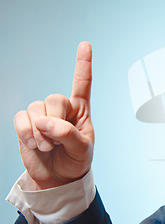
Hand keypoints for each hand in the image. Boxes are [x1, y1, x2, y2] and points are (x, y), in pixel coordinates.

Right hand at [14, 42, 94, 189]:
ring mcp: (42, 115)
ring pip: (35, 108)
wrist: (58, 178)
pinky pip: (20, 118)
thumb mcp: (82, 150)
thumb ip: (68, 134)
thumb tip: (45, 121)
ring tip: (47, 147)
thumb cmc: (76, 160)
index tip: (85, 44)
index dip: (83, 64)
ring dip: (39, 132)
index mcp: (81, 110)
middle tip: (56, 142)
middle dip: (54, 121)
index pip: (82, 83)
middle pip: (54, 99)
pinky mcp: (26, 123)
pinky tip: (33, 144)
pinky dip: (26, 132)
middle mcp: (61, 108)